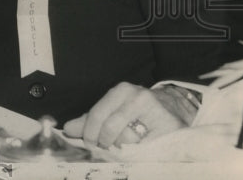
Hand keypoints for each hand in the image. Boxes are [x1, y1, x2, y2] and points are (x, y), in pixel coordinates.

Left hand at [63, 82, 188, 148]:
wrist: (174, 109)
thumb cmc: (138, 111)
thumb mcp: (113, 109)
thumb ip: (91, 119)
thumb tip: (68, 129)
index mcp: (121, 91)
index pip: (98, 113)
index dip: (89, 131)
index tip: (88, 143)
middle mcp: (138, 96)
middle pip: (111, 128)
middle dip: (104, 142)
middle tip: (104, 147)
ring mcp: (155, 110)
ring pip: (129, 138)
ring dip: (122, 147)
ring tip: (126, 144)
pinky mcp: (169, 126)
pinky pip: (146, 145)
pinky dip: (138, 150)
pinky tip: (138, 148)